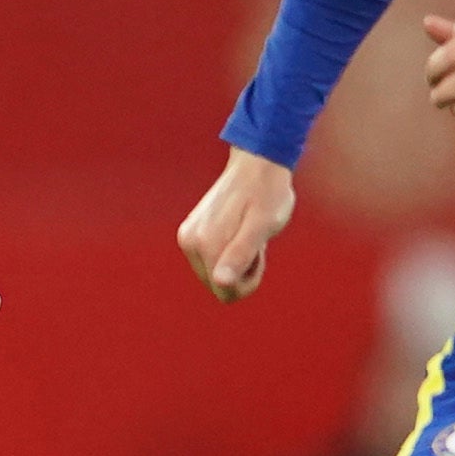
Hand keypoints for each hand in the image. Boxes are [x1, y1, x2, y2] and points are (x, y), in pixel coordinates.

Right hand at [177, 146, 294, 302]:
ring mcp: (187, 237)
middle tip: (254, 239)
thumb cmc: (267, 194)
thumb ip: (240, 255)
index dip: (249, 278)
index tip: (258, 250)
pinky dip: (227, 250)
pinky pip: (210, 260)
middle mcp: (189, 243)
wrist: (257, 163)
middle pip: (217, 285)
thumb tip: (220, 282)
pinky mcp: (189, 232)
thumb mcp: (262, 226)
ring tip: (246, 232)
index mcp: (205, 245)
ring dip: (235, 260)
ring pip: (214, 274)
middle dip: (241, 270)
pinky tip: (237, 228)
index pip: (226, 292)